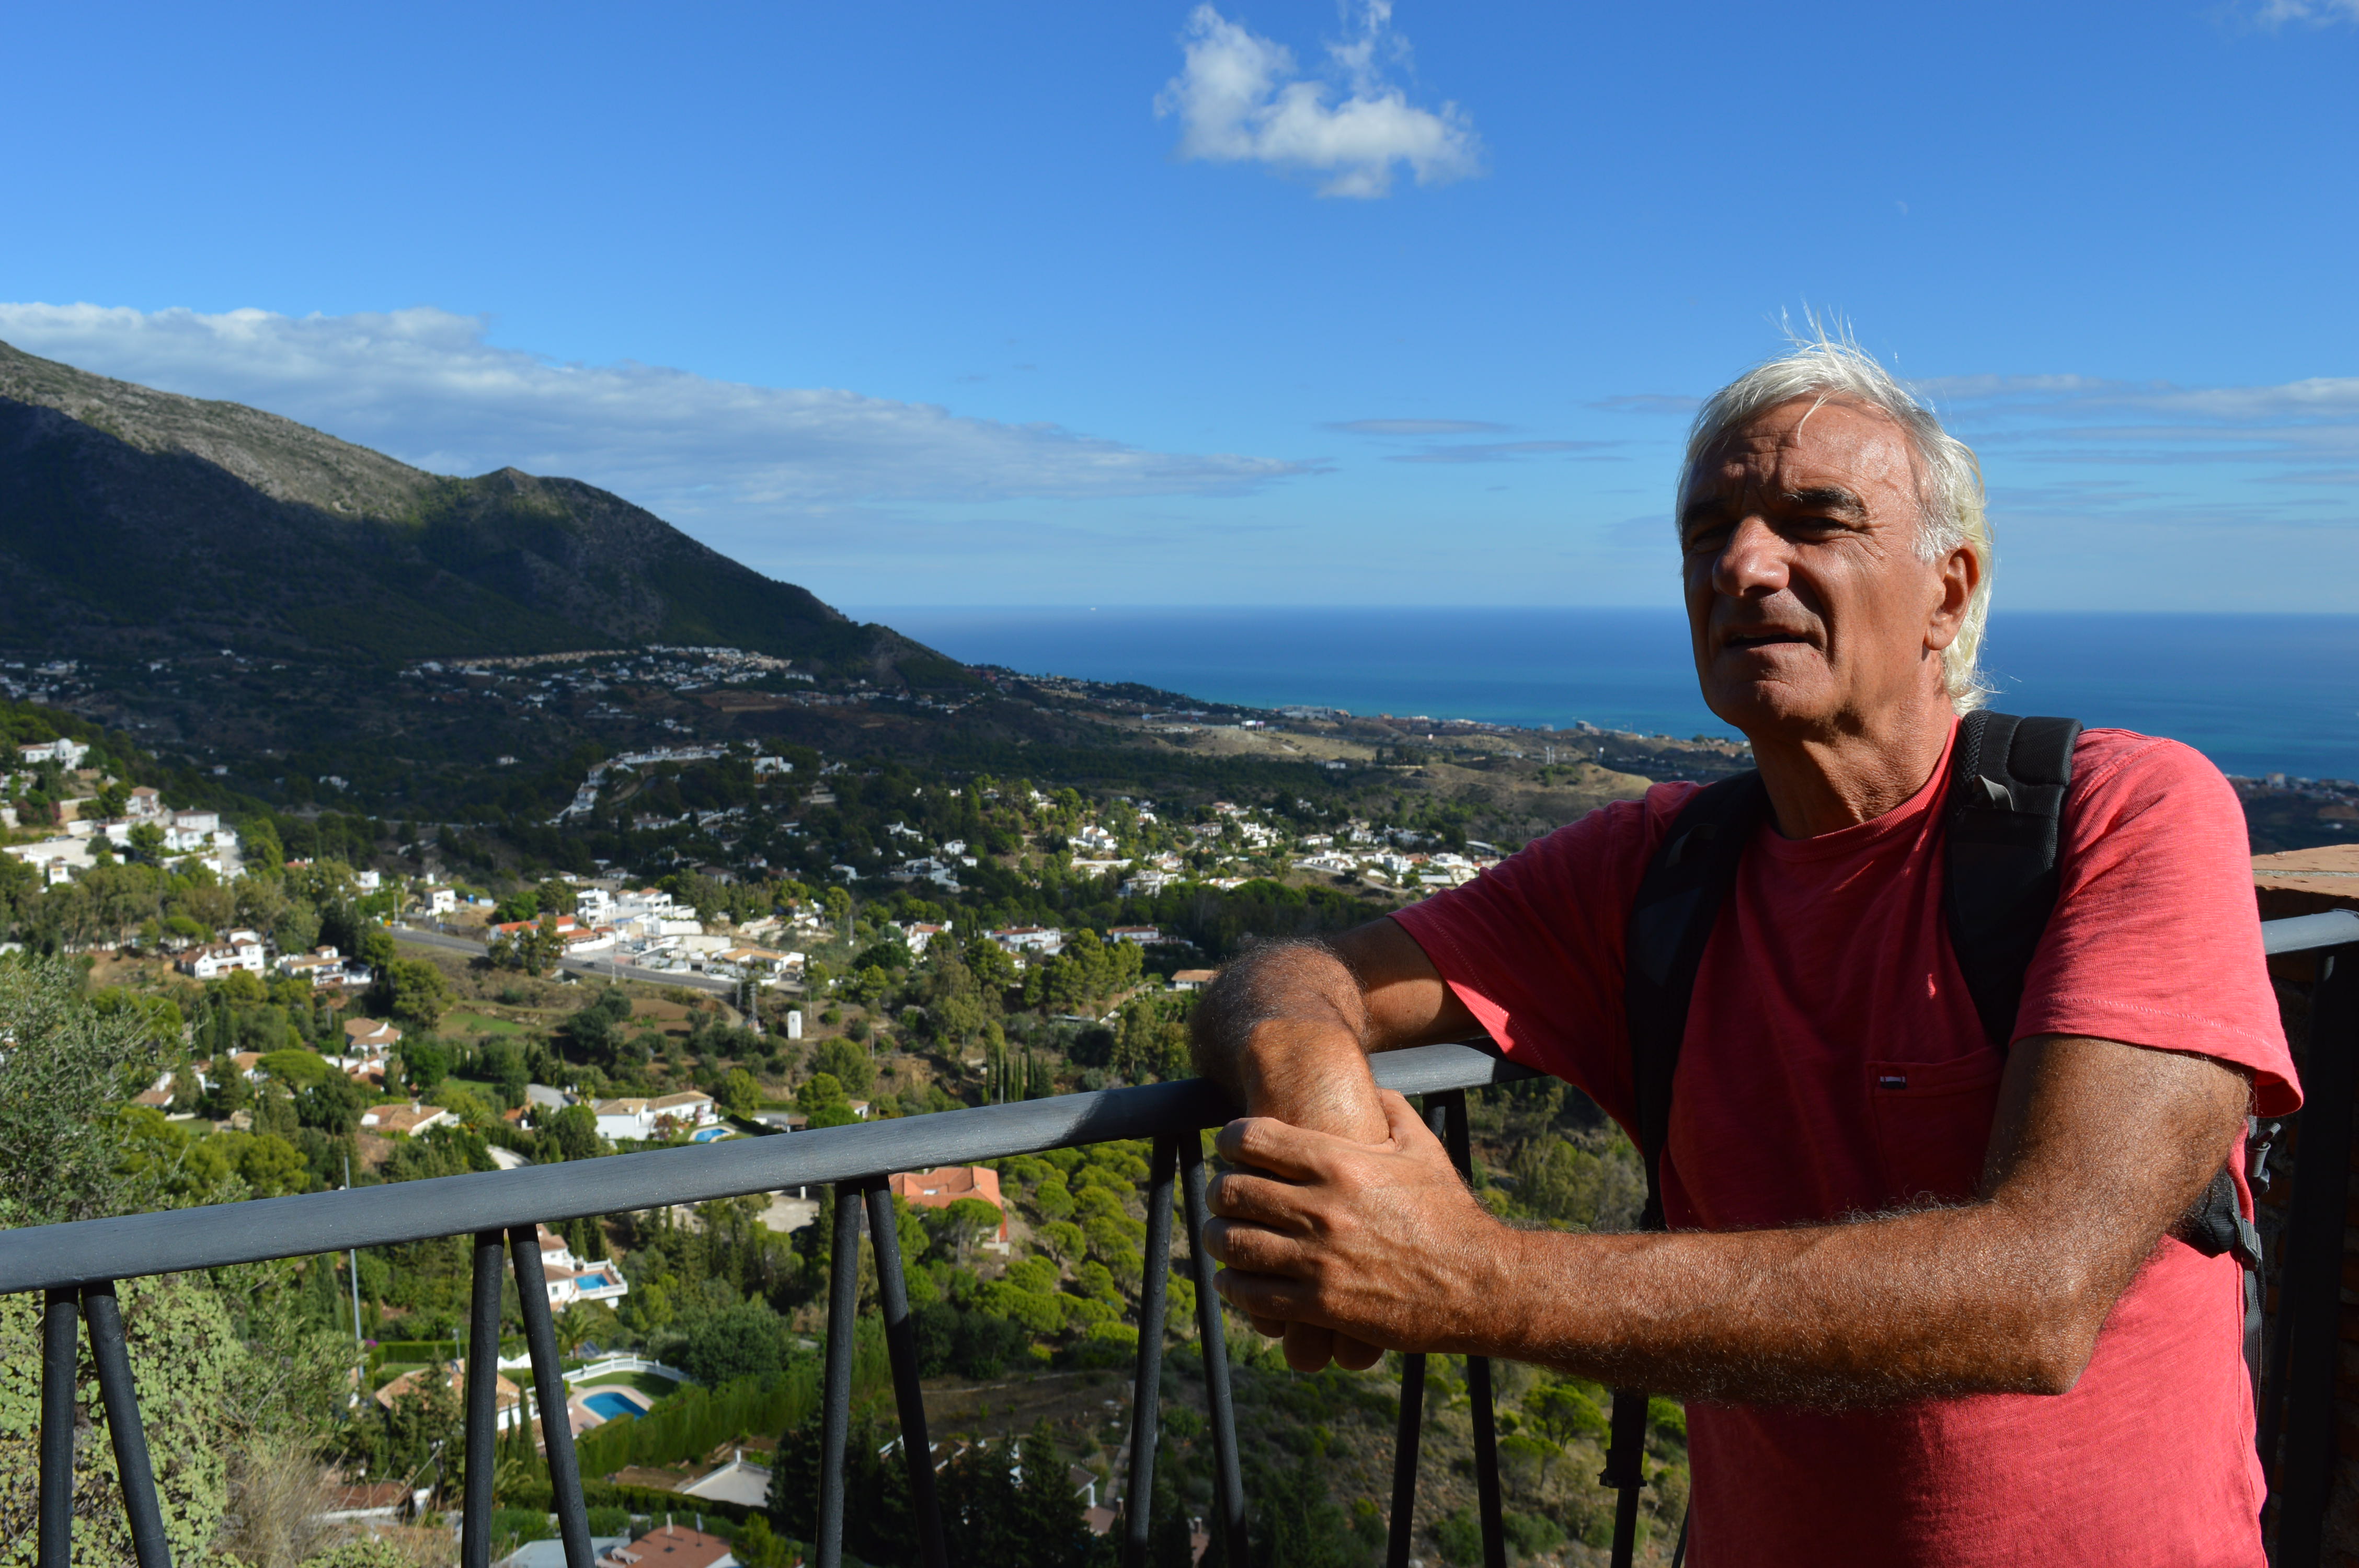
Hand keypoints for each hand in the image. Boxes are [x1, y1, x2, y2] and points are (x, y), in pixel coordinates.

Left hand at [1205, 1090, 1508, 1366]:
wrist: (1479, 1283)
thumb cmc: (1448, 1213)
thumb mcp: (1423, 1148)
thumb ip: (1392, 1109)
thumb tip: (1369, 1086)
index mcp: (1339, 1163)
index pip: (1252, 1139)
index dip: (1229, 1140)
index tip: (1229, 1147)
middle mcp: (1321, 1208)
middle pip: (1231, 1191)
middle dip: (1218, 1192)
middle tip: (1221, 1195)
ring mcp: (1317, 1259)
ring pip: (1233, 1244)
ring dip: (1218, 1238)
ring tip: (1220, 1236)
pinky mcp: (1320, 1305)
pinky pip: (1252, 1294)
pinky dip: (1232, 1287)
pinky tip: (1232, 1281)